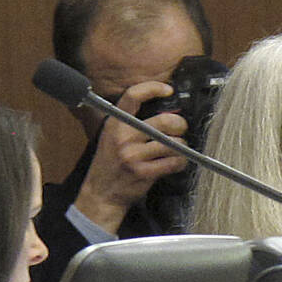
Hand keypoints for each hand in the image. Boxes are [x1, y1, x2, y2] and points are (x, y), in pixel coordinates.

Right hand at [73, 81, 189, 233]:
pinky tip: (177, 162)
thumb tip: (163, 110)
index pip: (133, 96)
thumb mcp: (111, 136)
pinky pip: (173, 162)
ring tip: (177, 148)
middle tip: (180, 128)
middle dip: (179, 124)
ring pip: (173, 142)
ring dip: (181, 145)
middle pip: (164, 121)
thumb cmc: (109, 164)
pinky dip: (180, 162)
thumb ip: (131, 122)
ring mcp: (134, 155)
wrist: (101, 193)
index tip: (168, 90)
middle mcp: (123, 137)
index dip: (153, 88)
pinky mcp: (144, 173)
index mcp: (115, 124)